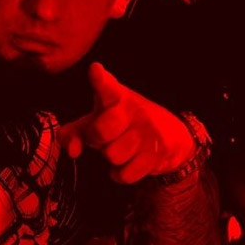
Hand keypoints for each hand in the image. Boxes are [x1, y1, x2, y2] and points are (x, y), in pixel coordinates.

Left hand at [59, 62, 195, 183]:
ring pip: (113, 156)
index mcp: (115, 95)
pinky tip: (131, 162)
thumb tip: (73, 151)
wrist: (172, 134)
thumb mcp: (97, 120)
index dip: (99, 79)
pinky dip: (122, 174)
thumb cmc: (124, 123)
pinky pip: (126, 174)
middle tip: (103, 137)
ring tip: (122, 147)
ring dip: (112, 159)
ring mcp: (148, 128)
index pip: (107, 86)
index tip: (94, 70)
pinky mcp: (159, 149)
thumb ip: (74, 133)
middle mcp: (132, 108)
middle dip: (96, 139)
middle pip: (101, 131)